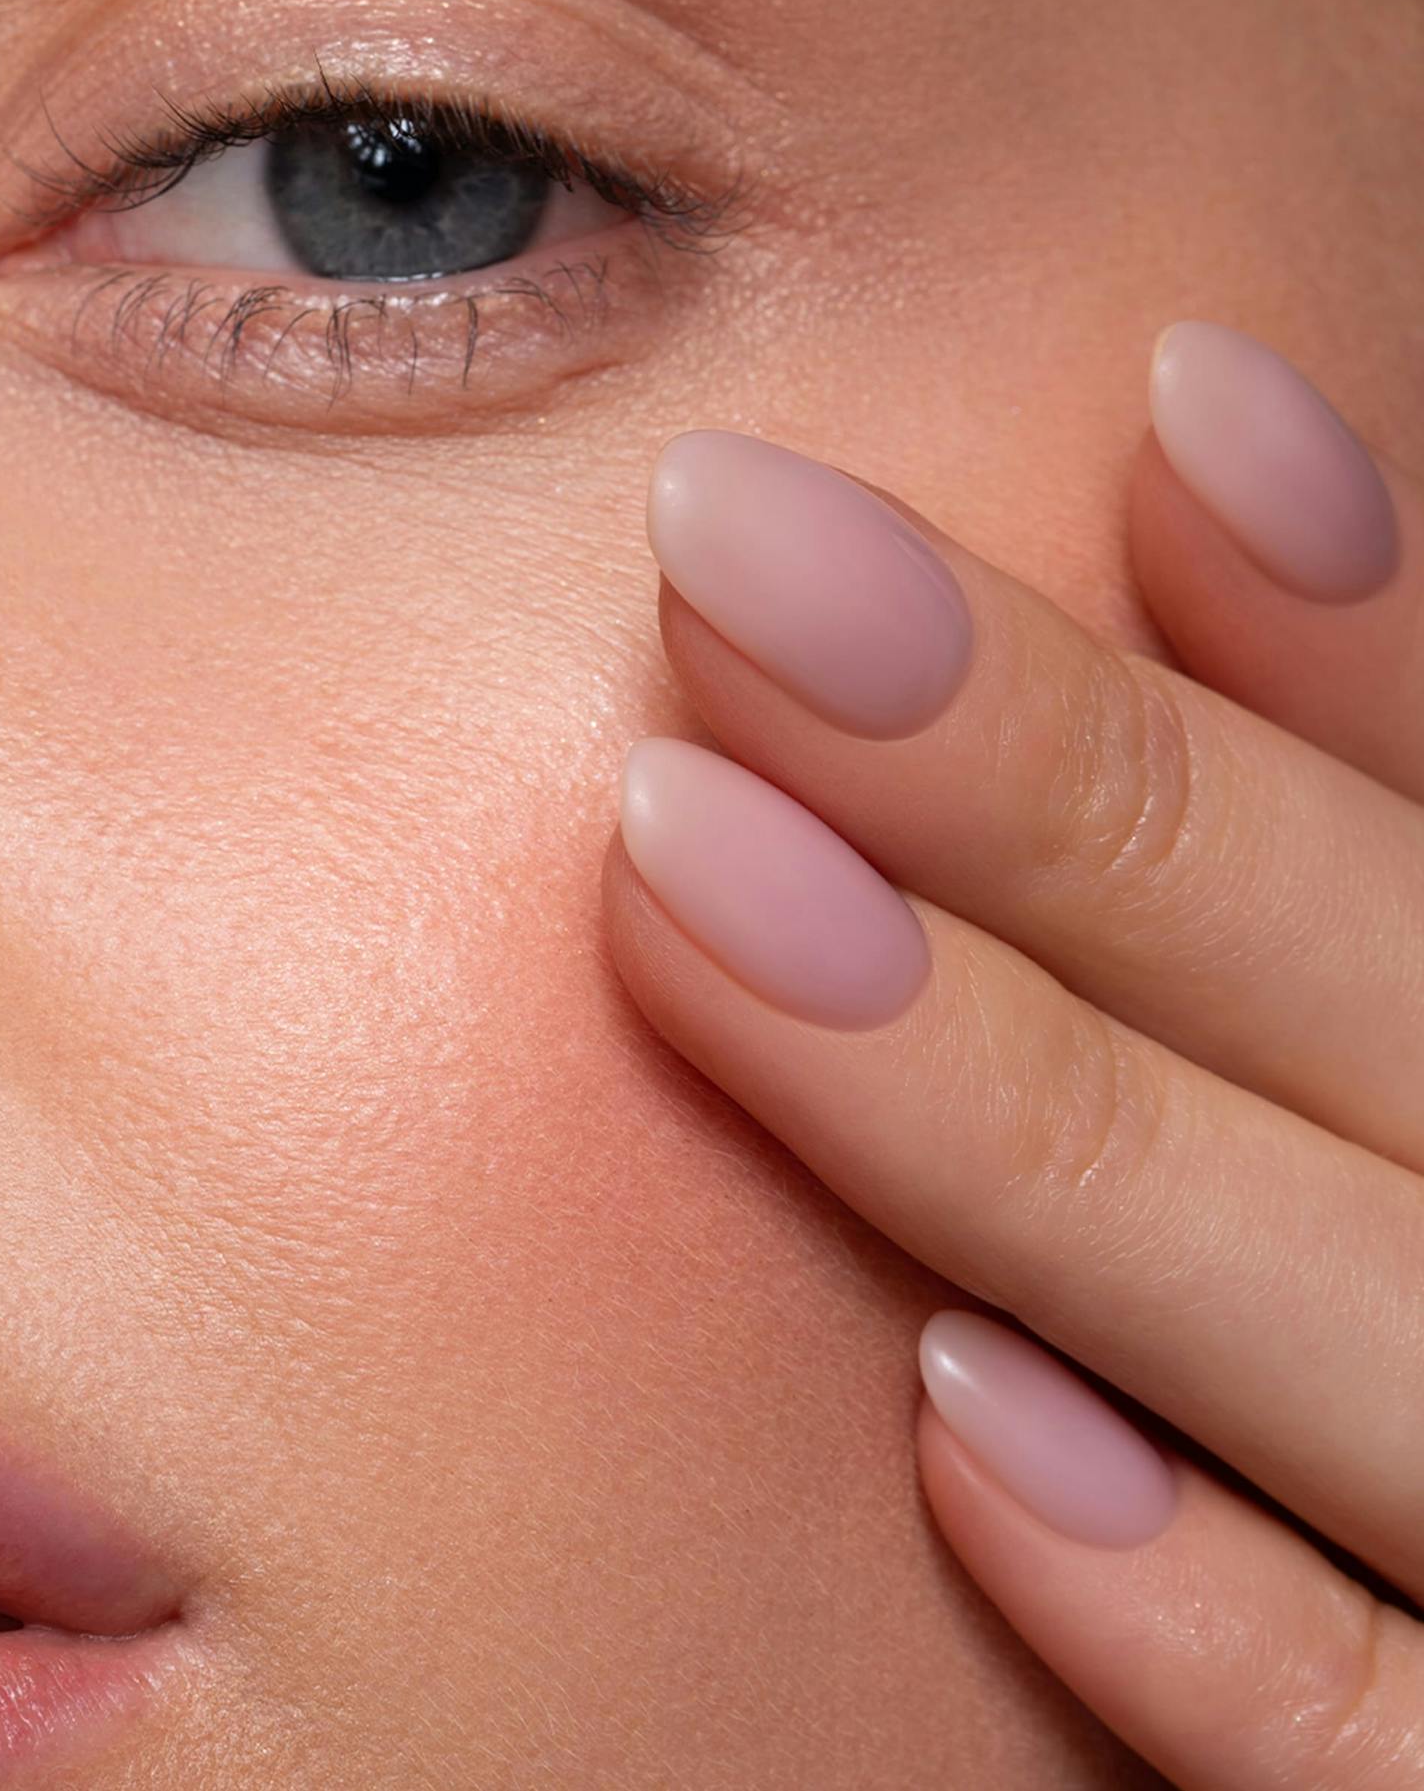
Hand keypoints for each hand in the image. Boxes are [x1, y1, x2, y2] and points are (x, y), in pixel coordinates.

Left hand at [602, 321, 1423, 1788]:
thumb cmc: (1382, 1269)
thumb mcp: (1374, 1058)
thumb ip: (1271, 932)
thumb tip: (1154, 540)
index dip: (1358, 615)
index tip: (1166, 391)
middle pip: (1392, 1010)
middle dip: (1077, 785)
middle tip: (737, 552)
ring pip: (1377, 1343)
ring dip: (1041, 1116)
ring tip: (691, 866)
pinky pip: (1387, 1775)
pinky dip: (1221, 1626)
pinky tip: (953, 1421)